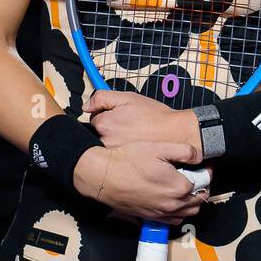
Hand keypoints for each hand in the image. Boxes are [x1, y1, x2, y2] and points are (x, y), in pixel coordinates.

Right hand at [72, 142, 209, 223]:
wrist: (103, 176)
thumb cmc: (128, 160)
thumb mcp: (159, 147)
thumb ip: (184, 150)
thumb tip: (198, 155)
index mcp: (178, 187)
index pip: (204, 182)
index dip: (207, 171)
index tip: (205, 165)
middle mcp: (172, 204)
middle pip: (199, 200)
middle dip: (202, 187)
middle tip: (197, 174)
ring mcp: (160, 212)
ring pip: (188, 212)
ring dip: (192, 201)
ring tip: (186, 186)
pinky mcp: (150, 216)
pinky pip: (173, 220)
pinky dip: (178, 211)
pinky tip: (172, 199)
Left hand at [85, 89, 201, 160]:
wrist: (174, 133)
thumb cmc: (154, 115)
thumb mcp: (129, 97)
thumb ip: (103, 98)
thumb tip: (86, 106)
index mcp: (104, 124)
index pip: (95, 118)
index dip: (108, 114)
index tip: (121, 115)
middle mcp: (105, 142)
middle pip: (98, 133)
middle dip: (109, 128)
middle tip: (128, 126)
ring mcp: (113, 155)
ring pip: (106, 144)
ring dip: (114, 139)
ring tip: (132, 135)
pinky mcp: (122, 163)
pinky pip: (115, 155)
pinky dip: (121, 150)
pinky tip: (134, 145)